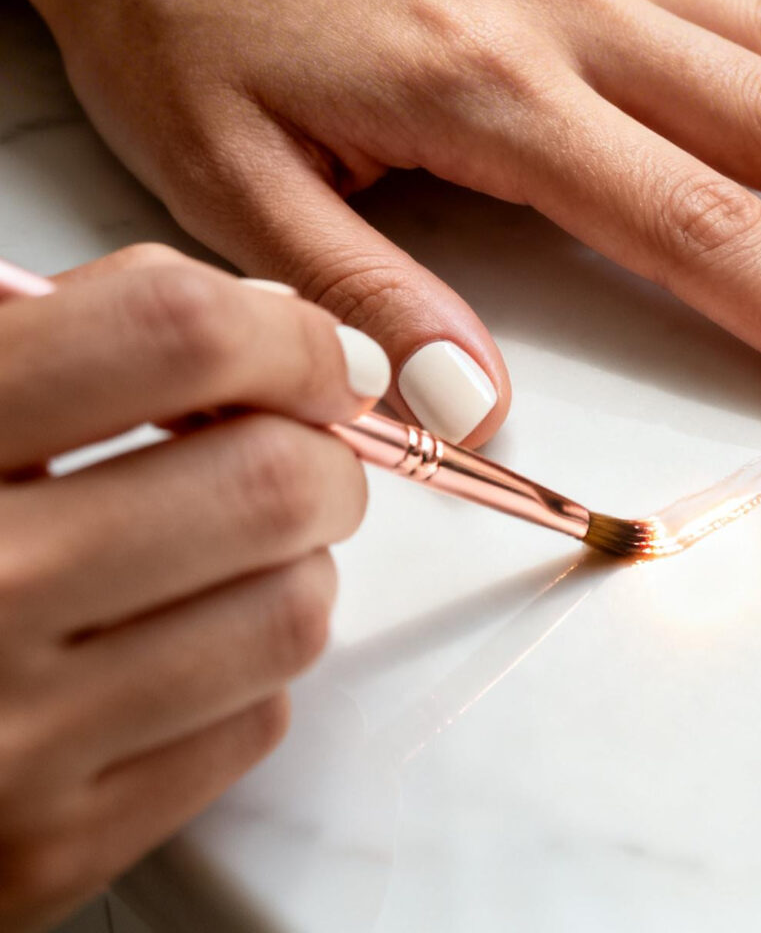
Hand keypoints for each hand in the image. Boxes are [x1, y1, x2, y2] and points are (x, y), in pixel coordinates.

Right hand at [0, 246, 383, 932]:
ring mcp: (12, 737)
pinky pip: (250, 726)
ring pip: (287, 612)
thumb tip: (272, 320)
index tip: (313, 355)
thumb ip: (83, 327)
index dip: (285, 332)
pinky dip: (246, 671)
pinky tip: (176, 642)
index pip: (177, 334)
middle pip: (266, 481)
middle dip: (320, 455)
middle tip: (299, 451)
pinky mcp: (50, 850)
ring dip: (296, 563)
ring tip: (236, 548)